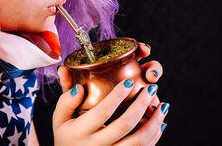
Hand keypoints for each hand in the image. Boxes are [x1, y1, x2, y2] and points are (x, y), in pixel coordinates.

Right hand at [53, 79, 168, 144]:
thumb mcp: (59, 119)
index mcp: (79, 132)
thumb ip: (66, 100)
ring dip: (154, 122)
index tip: (129, 82)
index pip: (102, 111)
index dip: (117, 95)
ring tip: (162, 106)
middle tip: (151, 88)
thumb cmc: (65, 137)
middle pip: (125, 125)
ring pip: (139, 142)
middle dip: (142, 104)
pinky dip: (154, 137)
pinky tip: (160, 123)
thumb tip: (75, 82)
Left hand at [58, 42, 162, 109]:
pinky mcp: (142, 113)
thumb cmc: (77, 112)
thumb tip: (62, 69)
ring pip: (153, 87)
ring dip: (157, 91)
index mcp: (113, 69)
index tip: (143, 49)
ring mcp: (138, 96)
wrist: (84, 135)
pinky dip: (156, 109)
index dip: (140, 49)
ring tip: (152, 90)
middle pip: (148, 67)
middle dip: (154, 68)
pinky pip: (154, 108)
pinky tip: (156, 111)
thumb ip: (68, 85)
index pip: (131, 53)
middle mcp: (129, 79)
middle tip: (151, 74)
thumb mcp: (71, 100)